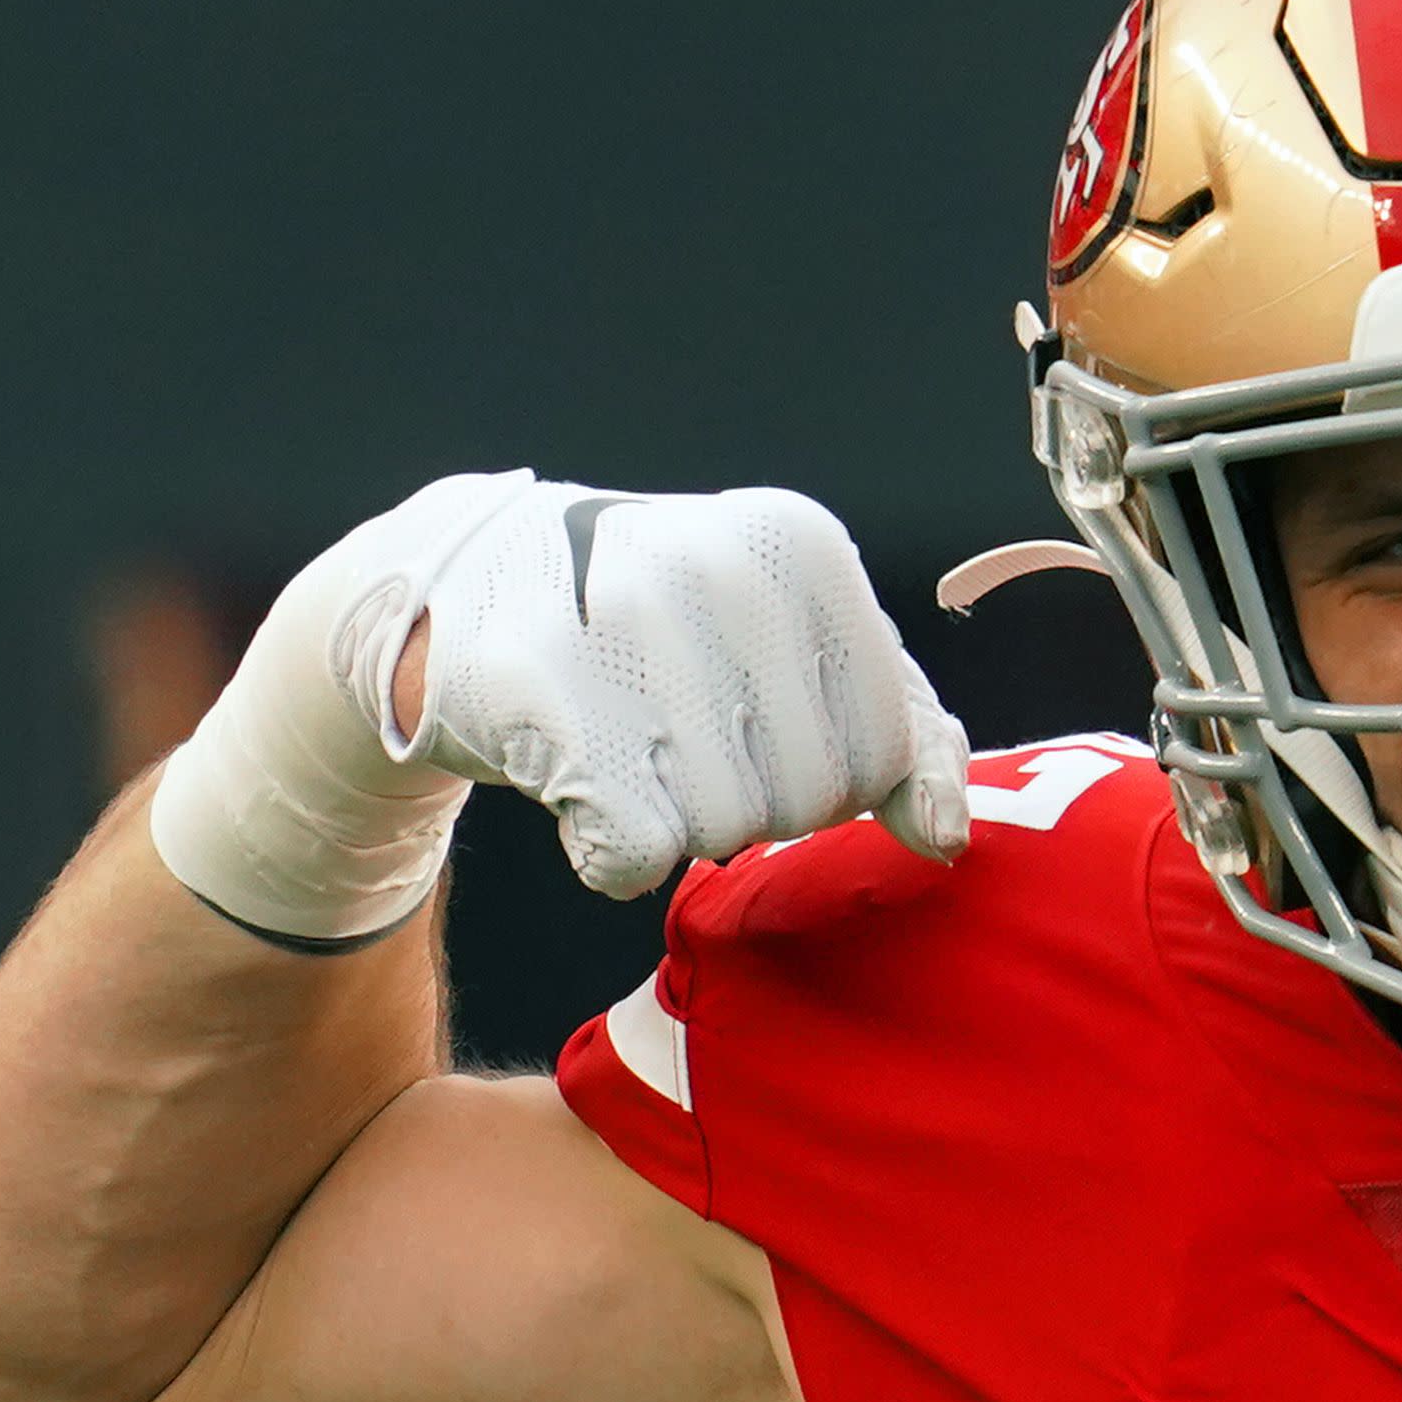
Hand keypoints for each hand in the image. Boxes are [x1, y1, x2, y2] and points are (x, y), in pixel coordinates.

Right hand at [152, 471, 973, 938]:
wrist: (458, 590)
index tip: (758, 729)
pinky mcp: (540, 695)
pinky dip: (611, 855)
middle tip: (681, 743)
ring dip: (679, 827)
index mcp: (804, 546)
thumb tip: (943, 836)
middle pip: (809, 798)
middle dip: (754, 803)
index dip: (830, 776)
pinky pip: (634, 854)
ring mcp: (627, 623)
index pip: (886, 749)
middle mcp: (722, 568)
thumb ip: (900, 733)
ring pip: (725, 831)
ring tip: (628, 751)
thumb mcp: (794, 650)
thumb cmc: (659, 633)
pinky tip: (580, 789)